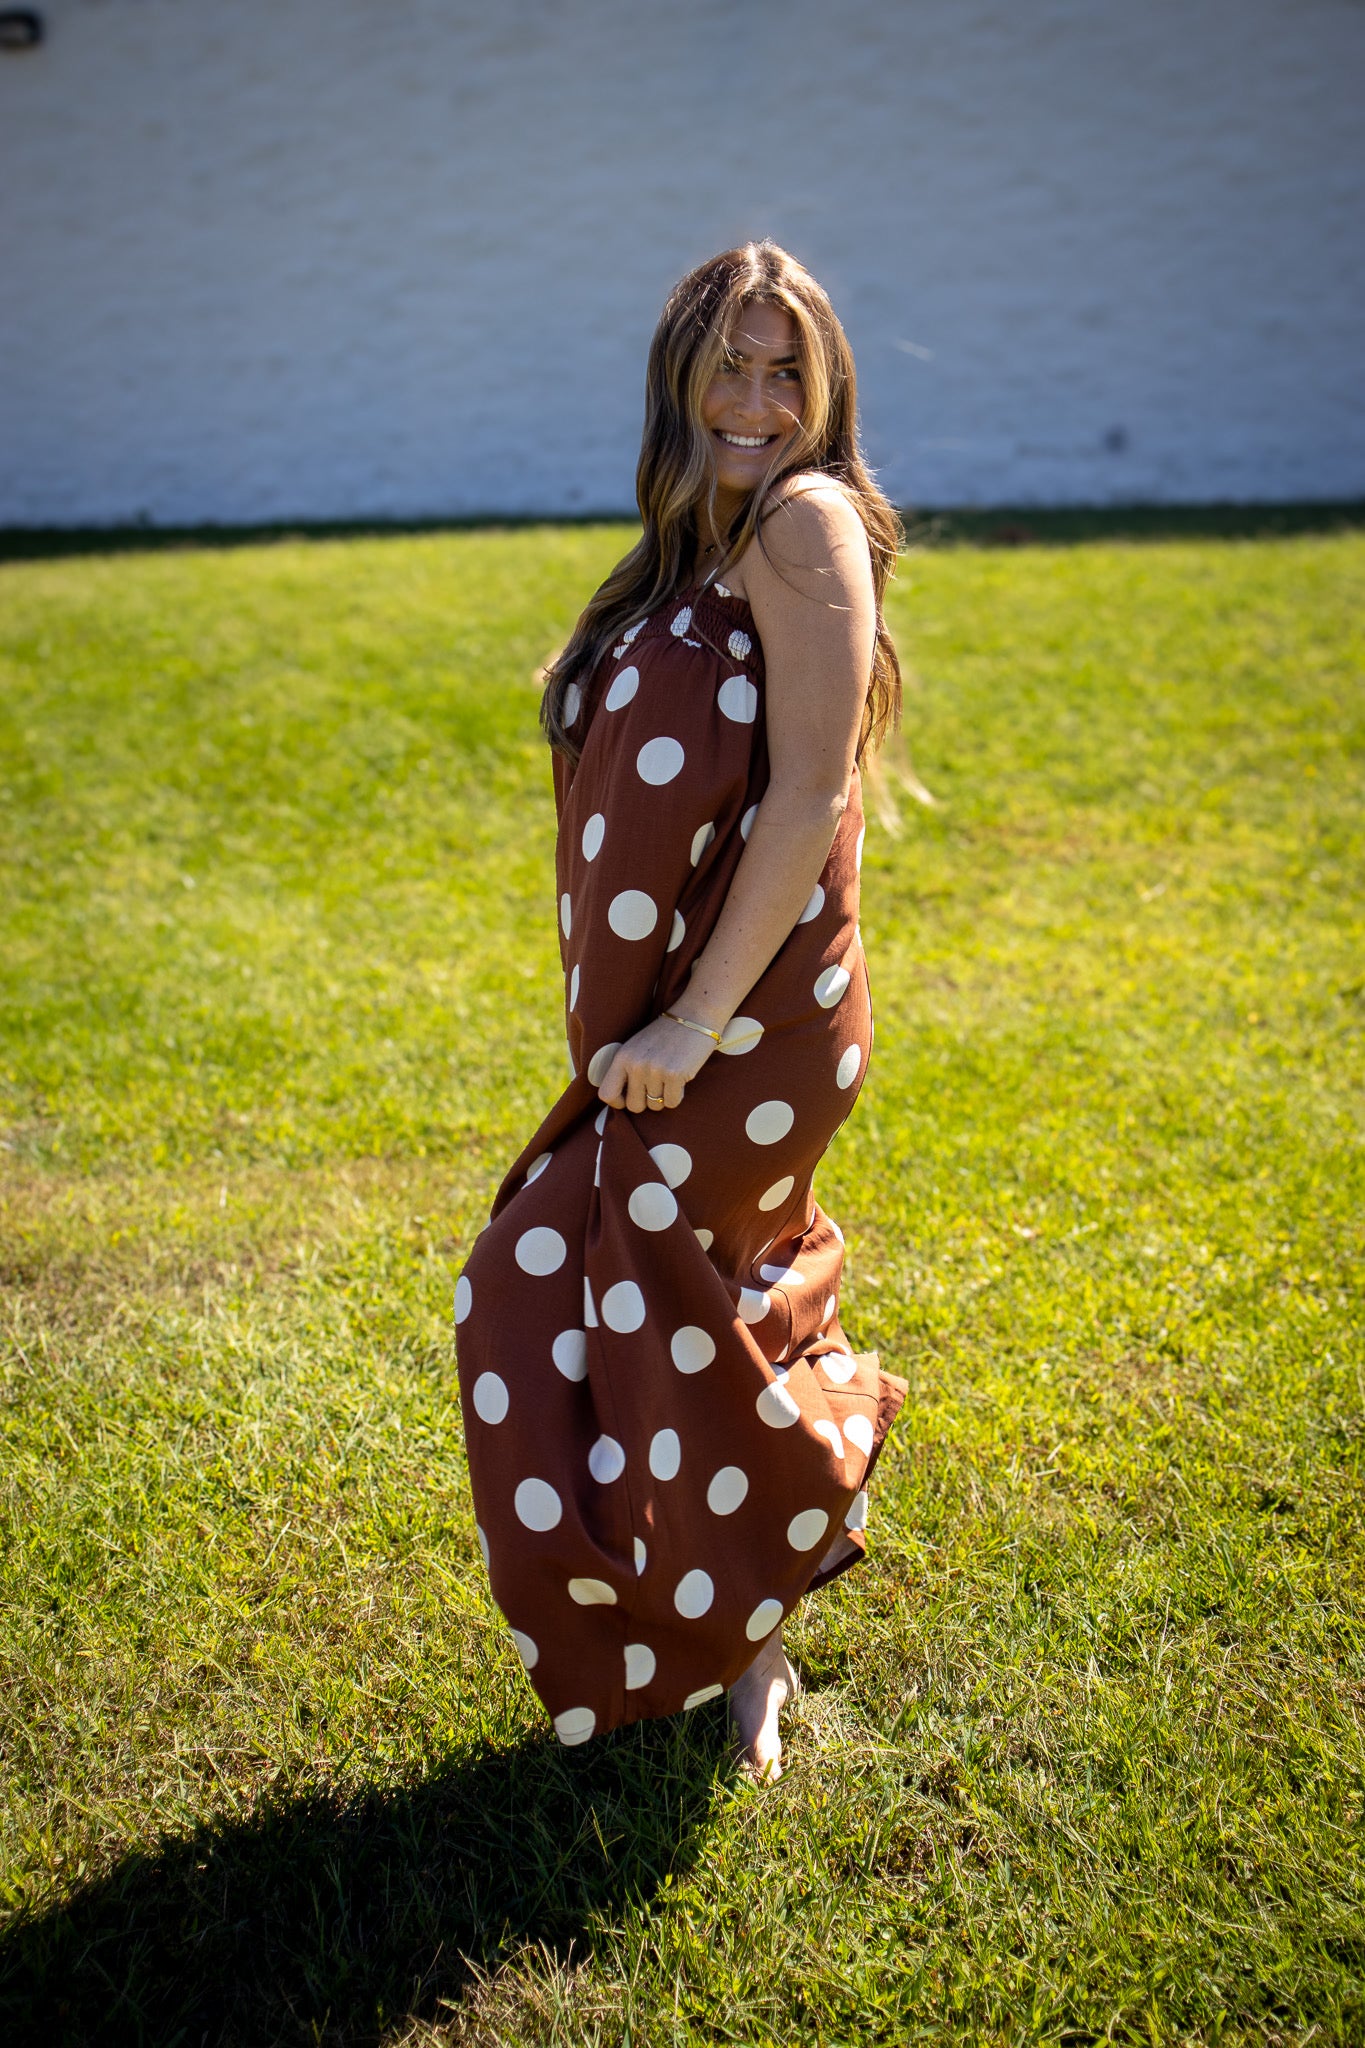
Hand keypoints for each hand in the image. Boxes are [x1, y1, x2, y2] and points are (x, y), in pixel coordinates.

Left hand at [597, 1012, 718, 1113]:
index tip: (629, 1098)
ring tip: (669, 1078)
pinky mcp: (675, 1075)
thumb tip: (620, 1100)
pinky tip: (680, 1080)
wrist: (694, 1017)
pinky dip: (678, 1096)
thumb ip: (625, 1070)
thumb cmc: (664, 1035)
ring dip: (664, 1097)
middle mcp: (636, 1064)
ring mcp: (655, 1070)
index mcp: (622, 1057)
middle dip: (646, 1102)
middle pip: (634, 1106)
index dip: (618, 1102)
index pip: (607, 1094)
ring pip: (656, 1106)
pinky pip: (672, 1103)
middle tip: (656, 1087)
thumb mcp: (636, 1047)